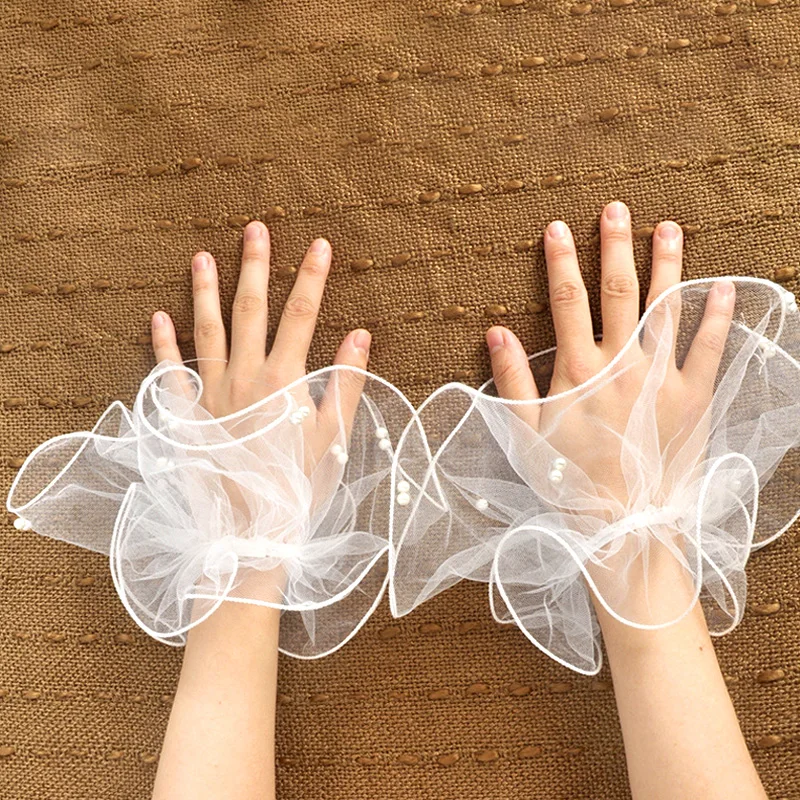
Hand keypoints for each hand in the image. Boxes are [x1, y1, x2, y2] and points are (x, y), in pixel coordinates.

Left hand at [149, 221, 371, 462]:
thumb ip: (346, 383)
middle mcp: (245, 378)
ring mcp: (212, 394)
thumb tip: (360, 334)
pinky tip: (158, 316)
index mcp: (284, 381)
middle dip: (255, 267)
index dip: (312, 278)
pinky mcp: (188, 415)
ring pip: (207, 331)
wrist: (252, 527)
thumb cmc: (299, 482)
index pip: (302, 316)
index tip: (320, 245)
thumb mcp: (334, 436)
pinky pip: (170, 373)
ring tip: (202, 257)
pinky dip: (162, 344)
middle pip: (251, 310)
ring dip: (205, 292)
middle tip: (254, 229)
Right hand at [485, 202, 765, 799]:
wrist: (623, 524)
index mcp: (579, 372)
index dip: (560, 262)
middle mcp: (622, 366)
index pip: (567, 303)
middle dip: (614, 247)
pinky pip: (710, 350)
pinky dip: (718, 317)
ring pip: (665, 309)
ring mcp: (662, 379)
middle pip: (618, 294)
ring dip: (667, 265)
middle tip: (617, 209)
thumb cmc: (569, 481)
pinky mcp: (694, 399)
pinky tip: (725, 286)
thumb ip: (511, 381)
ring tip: (669, 228)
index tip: (557, 227)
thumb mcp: (525, 435)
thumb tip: (496, 331)